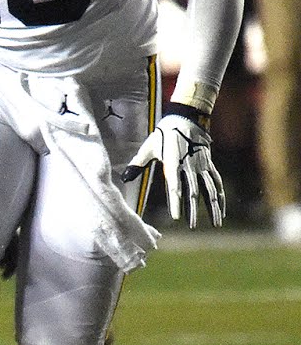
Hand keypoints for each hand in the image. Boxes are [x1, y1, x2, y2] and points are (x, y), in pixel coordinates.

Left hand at [121, 105, 223, 227]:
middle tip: (191, 226)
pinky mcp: (209, 164)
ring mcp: (202, 166)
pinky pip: (217, 182)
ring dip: (213, 207)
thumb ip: (137, 163)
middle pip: (193, 191)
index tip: (176, 217)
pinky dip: (220, 197)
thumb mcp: (148, 147)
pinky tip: (221, 210)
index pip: (175, 186)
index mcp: (173, 163)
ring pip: (210, 189)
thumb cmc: (164, 134)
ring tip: (215, 224)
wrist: (186, 118)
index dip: (176, 202)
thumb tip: (124, 178)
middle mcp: (190, 166)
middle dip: (193, 210)